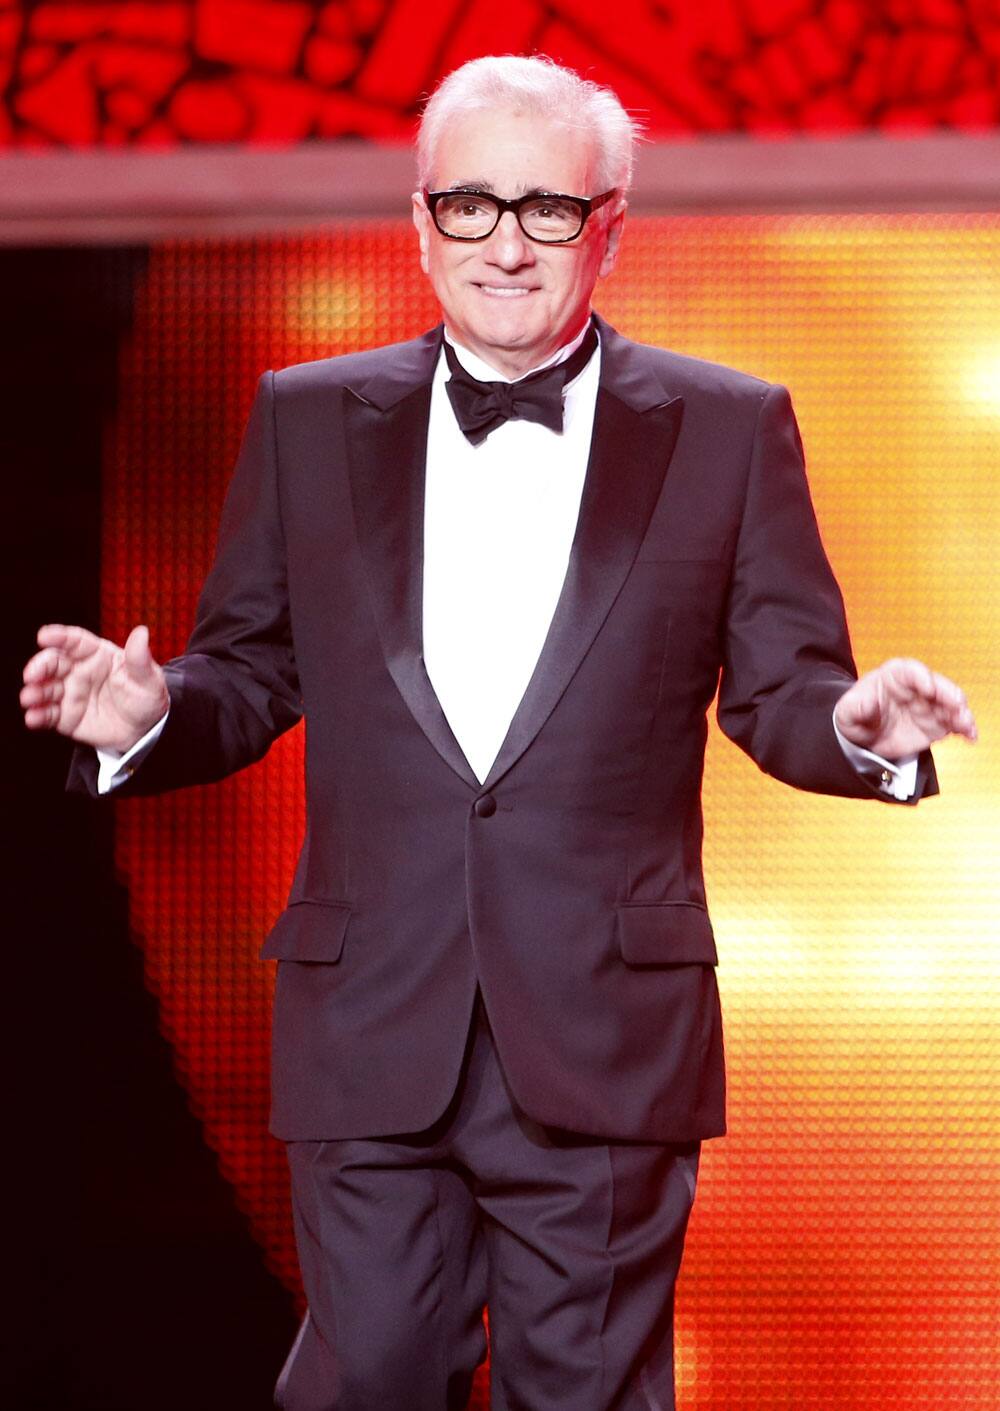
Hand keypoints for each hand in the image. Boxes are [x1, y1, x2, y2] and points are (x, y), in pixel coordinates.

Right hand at [21, 623, 169, 753]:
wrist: (145, 730)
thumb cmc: (146, 698)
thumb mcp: (148, 679)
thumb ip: (140, 659)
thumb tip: (141, 632)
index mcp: (98, 655)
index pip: (75, 641)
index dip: (59, 636)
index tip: (44, 636)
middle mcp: (79, 671)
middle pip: (53, 663)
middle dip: (39, 666)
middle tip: (32, 675)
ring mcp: (70, 693)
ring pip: (45, 688)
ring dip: (34, 691)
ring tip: (29, 697)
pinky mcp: (65, 716)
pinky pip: (48, 714)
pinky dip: (38, 715)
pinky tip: (33, 717)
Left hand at [834, 657, 976, 759]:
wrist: (863, 738)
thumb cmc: (856, 716)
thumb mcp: (846, 711)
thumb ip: (856, 705)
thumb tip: (866, 701)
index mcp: (894, 676)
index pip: (910, 671)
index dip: (921, 676)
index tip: (928, 687)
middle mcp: (916, 687)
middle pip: (937, 685)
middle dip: (949, 693)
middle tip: (957, 705)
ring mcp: (929, 705)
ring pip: (950, 705)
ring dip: (960, 713)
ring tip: (965, 724)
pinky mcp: (936, 724)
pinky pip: (954, 723)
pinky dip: (964, 728)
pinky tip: (970, 735)